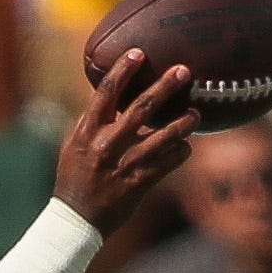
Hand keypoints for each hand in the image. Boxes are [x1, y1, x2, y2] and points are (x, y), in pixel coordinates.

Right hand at [51, 50, 196, 239]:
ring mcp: (124, 166)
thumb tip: (113, 91)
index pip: (106, 93)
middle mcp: (106, 146)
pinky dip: (179, 152)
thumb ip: (94, 120)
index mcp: (87, 131)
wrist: (76, 219)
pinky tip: (186, 146)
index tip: (139, 53)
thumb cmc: (75, 176)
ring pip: (161, 138)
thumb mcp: (75, 143)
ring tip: (196, 113)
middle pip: (140, 109)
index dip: (123, 70)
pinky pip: (167, 163)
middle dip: (164, 87)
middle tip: (183, 71)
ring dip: (182, 123)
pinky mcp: (138, 185)